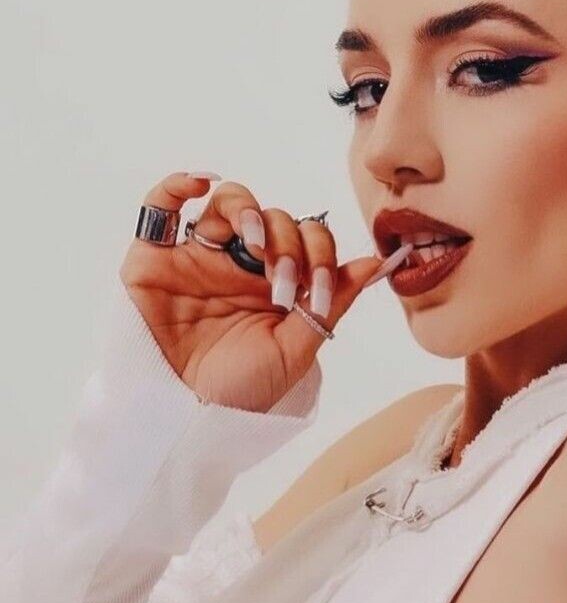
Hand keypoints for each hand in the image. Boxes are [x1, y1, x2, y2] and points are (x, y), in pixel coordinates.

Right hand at [118, 172, 394, 412]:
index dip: (319, 255)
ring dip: (250, 213)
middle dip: (289, 245)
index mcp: (276, 282)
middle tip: (283, 285)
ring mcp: (197, 257)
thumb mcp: (296, 350)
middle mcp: (239, 264)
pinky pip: (158, 207)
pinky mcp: (153, 260)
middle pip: (275, 218)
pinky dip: (176, 184)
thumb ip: (332, 302)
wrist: (187, 419)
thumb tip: (377, 263)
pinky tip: (200, 183)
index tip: (315, 295)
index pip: (308, 238)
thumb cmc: (241, 392)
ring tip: (255, 246)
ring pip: (228, 202)